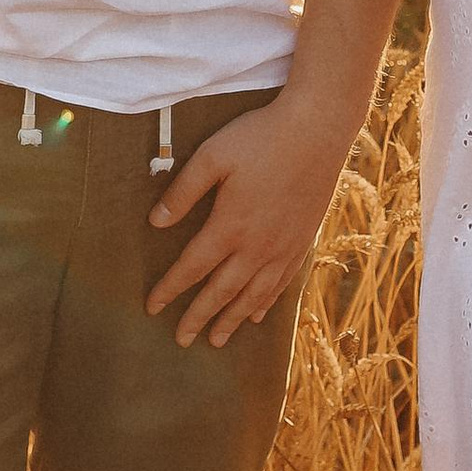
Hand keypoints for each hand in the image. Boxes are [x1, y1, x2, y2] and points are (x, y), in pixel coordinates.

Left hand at [146, 92, 355, 348]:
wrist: (319, 129)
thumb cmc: (261, 137)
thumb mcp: (212, 156)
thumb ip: (183, 191)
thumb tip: (155, 223)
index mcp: (229, 226)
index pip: (192, 268)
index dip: (170, 290)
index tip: (152, 308)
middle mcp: (256, 246)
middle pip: (221, 292)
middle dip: (199, 317)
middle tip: (182, 341)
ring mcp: (283, 247)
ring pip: (253, 295)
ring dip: (232, 320)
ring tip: (217, 341)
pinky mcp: (303, 240)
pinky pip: (281, 283)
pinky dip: (265, 303)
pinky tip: (257, 315)